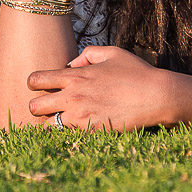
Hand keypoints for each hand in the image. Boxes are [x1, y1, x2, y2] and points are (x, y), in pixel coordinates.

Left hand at [25, 45, 175, 130]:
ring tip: (61, 122)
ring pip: (47, 126)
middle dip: (36, 107)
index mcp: (75, 76)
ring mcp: (81, 117)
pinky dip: (68, 135)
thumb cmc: (136, 72)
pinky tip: (77, 131)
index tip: (41, 86)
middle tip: (47, 107)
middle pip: (34, 106)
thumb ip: (87, 54)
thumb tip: (72, 64)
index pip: (35, 79)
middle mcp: (73, 97)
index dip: (34, 83)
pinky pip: (68, 137)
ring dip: (51, 124)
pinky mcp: (92, 132)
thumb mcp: (112, 53)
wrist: (157, 96)